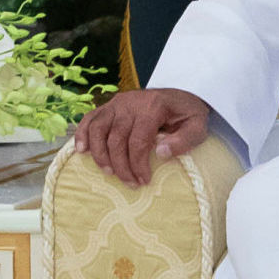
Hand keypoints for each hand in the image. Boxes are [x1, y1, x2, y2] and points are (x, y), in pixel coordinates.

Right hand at [73, 86, 210, 186]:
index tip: (144, 181)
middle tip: (130, 183)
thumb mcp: (197, 126)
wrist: (180, 95)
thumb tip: (160, 152)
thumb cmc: (187, 115)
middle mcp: (131, 102)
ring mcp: (118, 102)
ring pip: (99, 129)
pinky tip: (82, 150)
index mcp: (153, 106)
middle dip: (121, 166)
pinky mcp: (109, 105)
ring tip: (108, 172)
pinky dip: (82, 134)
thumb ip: (184, 140)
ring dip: (100, 153)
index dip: (138, 165)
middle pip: (116, 138)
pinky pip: (90, 118)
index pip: (138, 141)